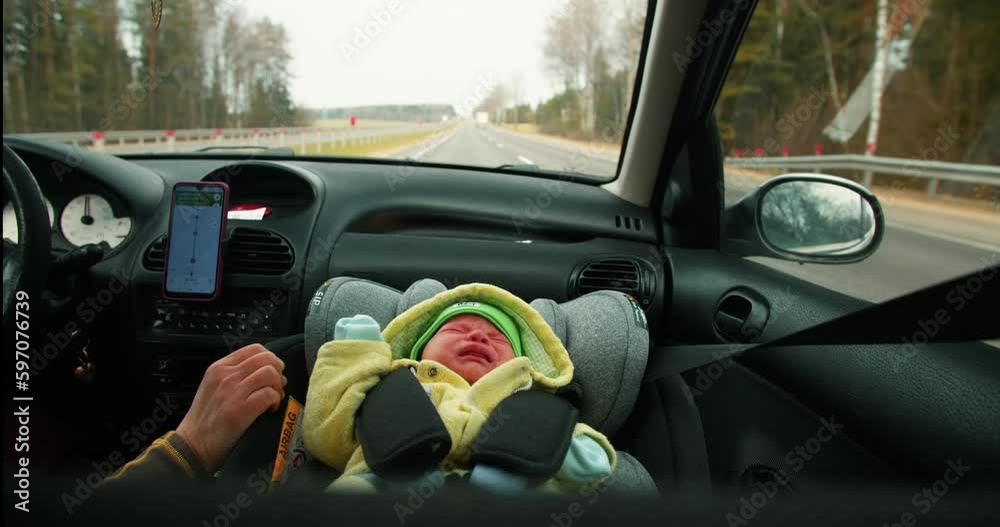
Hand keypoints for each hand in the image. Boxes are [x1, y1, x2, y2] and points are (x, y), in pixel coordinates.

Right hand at [176, 344, 287, 472]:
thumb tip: (265, 369)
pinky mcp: (240, 410)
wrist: (192, 445)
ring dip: (278, 387)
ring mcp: (233, 392)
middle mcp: (226, 375)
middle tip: (276, 387)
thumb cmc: (206, 420)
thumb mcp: (213, 387)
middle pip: (267, 359)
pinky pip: (269, 394)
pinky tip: (270, 410)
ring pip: (270, 373)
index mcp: (219, 368)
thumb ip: (234, 374)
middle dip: (278, 372)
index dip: (270, 360)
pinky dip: (276, 401)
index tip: (271, 373)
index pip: (255, 349)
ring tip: (273, 399)